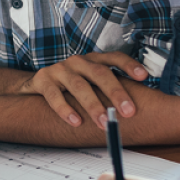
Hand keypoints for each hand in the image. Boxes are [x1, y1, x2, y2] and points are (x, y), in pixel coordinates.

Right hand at [13, 52, 146, 127]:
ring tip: (103, 122)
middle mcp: (78, 62)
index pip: (114, 57)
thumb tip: (142, 107)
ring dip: (93, 105)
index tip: (144, 76)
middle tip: (128, 111)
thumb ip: (109, 89)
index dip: (129, 65)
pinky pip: (54, 95)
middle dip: (116, 93)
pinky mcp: (42, 80)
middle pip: (100, 73)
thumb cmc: (70, 86)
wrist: (35, 84)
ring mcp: (60, 70)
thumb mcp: (90, 82)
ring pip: (79, 86)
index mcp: (93, 60)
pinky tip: (75, 121)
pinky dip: (65, 109)